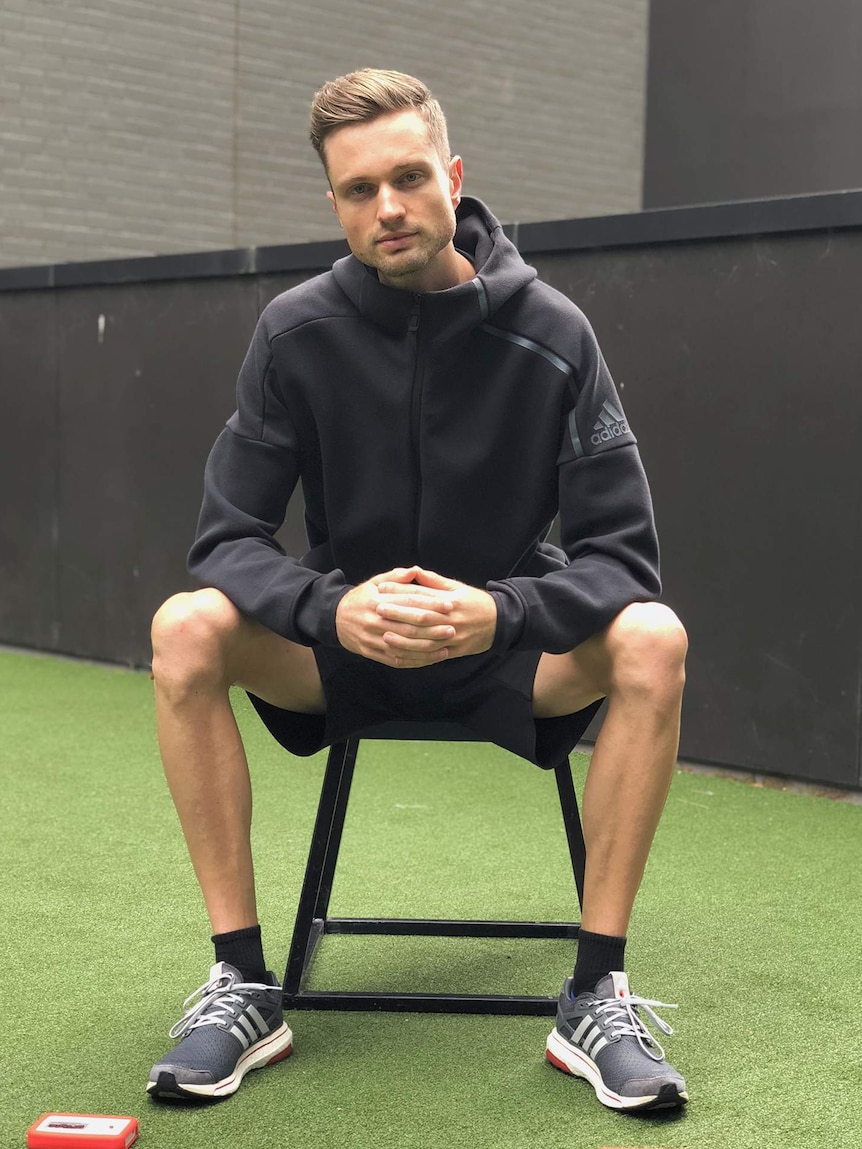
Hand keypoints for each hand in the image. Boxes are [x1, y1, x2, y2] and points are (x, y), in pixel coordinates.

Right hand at [335, 567, 455, 667]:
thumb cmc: (360, 599)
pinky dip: (415, 661)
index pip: (408, 602)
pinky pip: (396, 659)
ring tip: (446, 645)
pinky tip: (431, 658)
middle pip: (408, 627)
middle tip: (452, 628)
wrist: (334, 619)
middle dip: (432, 629)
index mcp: (377, 601)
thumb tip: (414, 571)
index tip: (449, 604)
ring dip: (427, 648)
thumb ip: (395, 578)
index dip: (430, 604)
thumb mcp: (373, 583)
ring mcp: (372, 639)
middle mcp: (374, 621)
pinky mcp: (372, 653)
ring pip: (404, 646)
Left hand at [375, 567, 497, 661]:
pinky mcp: (454, 651)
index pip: (421, 596)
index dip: (400, 592)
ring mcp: (453, 637)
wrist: (500, 622)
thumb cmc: (475, 601)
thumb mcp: (457, 587)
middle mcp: (451, 620)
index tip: (382, 589)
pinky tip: (400, 655)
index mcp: (450, 601)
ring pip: (425, 640)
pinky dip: (415, 657)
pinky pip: (432, 656)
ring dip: (403, 639)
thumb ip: (433, 581)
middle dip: (397, 614)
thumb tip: (413, 571)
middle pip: (420, 618)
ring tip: (384, 635)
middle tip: (377, 609)